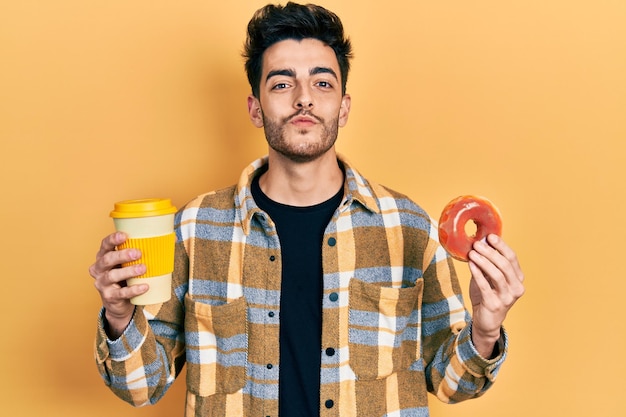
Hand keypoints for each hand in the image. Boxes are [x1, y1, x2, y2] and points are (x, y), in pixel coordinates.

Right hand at [89, 232, 148, 338]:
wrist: (119, 303)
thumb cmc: (126, 277)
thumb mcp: (130, 263)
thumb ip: (144, 250)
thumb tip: (173, 237)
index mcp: (104, 256)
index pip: (105, 244)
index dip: (113, 239)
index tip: (125, 235)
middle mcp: (99, 269)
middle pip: (107, 259)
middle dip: (122, 255)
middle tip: (138, 253)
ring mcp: (102, 283)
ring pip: (112, 276)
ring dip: (129, 271)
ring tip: (143, 268)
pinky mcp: (109, 297)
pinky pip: (121, 293)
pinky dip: (134, 289)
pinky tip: (144, 286)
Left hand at [467, 234, 524, 357]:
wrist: (486, 320)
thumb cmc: (488, 295)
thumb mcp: (489, 277)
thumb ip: (488, 263)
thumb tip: (480, 242)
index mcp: (518, 278)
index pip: (512, 258)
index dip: (501, 246)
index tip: (490, 236)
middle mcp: (516, 287)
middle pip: (505, 265)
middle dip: (490, 252)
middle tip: (477, 244)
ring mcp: (507, 297)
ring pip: (497, 275)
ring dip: (483, 261)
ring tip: (472, 253)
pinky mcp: (495, 305)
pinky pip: (485, 286)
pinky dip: (477, 273)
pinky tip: (470, 264)